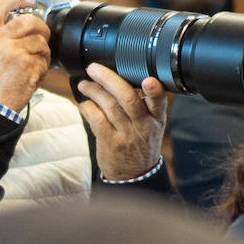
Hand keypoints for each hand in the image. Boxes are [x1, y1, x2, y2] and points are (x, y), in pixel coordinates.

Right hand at [0, 0, 50, 113]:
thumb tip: (12, 22)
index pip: (1, 2)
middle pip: (30, 20)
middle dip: (41, 29)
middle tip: (41, 38)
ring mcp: (14, 51)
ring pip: (40, 42)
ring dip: (42, 53)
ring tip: (32, 65)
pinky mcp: (27, 65)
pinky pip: (44, 60)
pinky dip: (42, 69)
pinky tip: (31, 77)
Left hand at [76, 63, 167, 180]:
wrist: (134, 175)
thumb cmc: (141, 143)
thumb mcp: (153, 125)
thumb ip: (145, 103)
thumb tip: (121, 76)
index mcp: (156, 118)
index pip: (159, 101)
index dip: (155, 91)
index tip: (149, 80)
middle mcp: (143, 125)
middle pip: (128, 98)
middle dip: (109, 79)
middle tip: (94, 68)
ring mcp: (127, 135)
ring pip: (109, 106)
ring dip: (93, 91)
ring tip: (84, 84)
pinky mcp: (110, 142)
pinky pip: (97, 119)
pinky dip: (88, 108)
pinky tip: (85, 104)